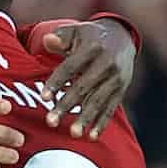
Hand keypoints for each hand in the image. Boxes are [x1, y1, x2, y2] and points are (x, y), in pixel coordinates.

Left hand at [41, 20, 135, 139]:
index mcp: (92, 48)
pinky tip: (91, 136)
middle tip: (50, 122)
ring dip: (85, 119)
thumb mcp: (74, 31)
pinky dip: (101, 122)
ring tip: (72, 134)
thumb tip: (47, 39)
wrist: (121, 37)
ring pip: (98, 101)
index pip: (70, 68)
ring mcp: (116, 78)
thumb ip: (60, 37)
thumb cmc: (88, 36)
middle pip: (83, 87)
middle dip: (66, 106)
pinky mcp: (122, 89)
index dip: (57, 82)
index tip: (44, 98)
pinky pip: (110, 108)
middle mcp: (107, 63)